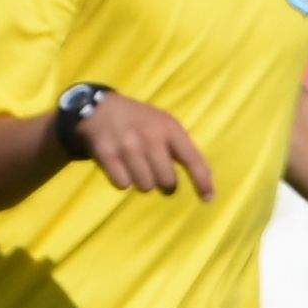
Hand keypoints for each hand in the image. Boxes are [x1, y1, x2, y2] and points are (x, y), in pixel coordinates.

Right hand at [79, 93, 213, 198]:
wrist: (99, 108)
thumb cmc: (141, 121)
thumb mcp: (166, 125)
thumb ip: (183, 148)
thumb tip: (204, 180)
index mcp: (170, 129)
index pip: (192, 160)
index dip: (202, 182)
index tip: (207, 199)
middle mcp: (150, 137)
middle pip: (167, 181)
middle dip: (166, 186)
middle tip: (161, 179)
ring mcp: (127, 146)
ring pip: (145, 186)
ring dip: (144, 183)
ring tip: (139, 169)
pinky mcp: (105, 154)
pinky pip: (122, 184)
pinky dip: (123, 181)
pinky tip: (122, 168)